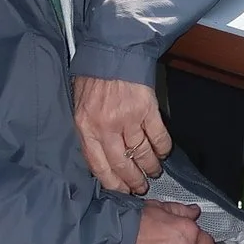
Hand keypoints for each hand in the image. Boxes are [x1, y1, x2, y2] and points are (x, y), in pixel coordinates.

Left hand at [74, 76, 169, 194]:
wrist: (112, 52)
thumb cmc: (93, 78)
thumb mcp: (79, 108)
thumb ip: (88, 132)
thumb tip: (100, 158)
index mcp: (86, 128)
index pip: (99, 166)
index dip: (113, 183)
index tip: (121, 192)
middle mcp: (106, 127)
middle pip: (123, 164)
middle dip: (134, 181)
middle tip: (141, 188)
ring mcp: (128, 119)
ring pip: (142, 153)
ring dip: (150, 167)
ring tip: (154, 173)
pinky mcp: (147, 109)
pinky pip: (158, 136)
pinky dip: (163, 147)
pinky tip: (163, 153)